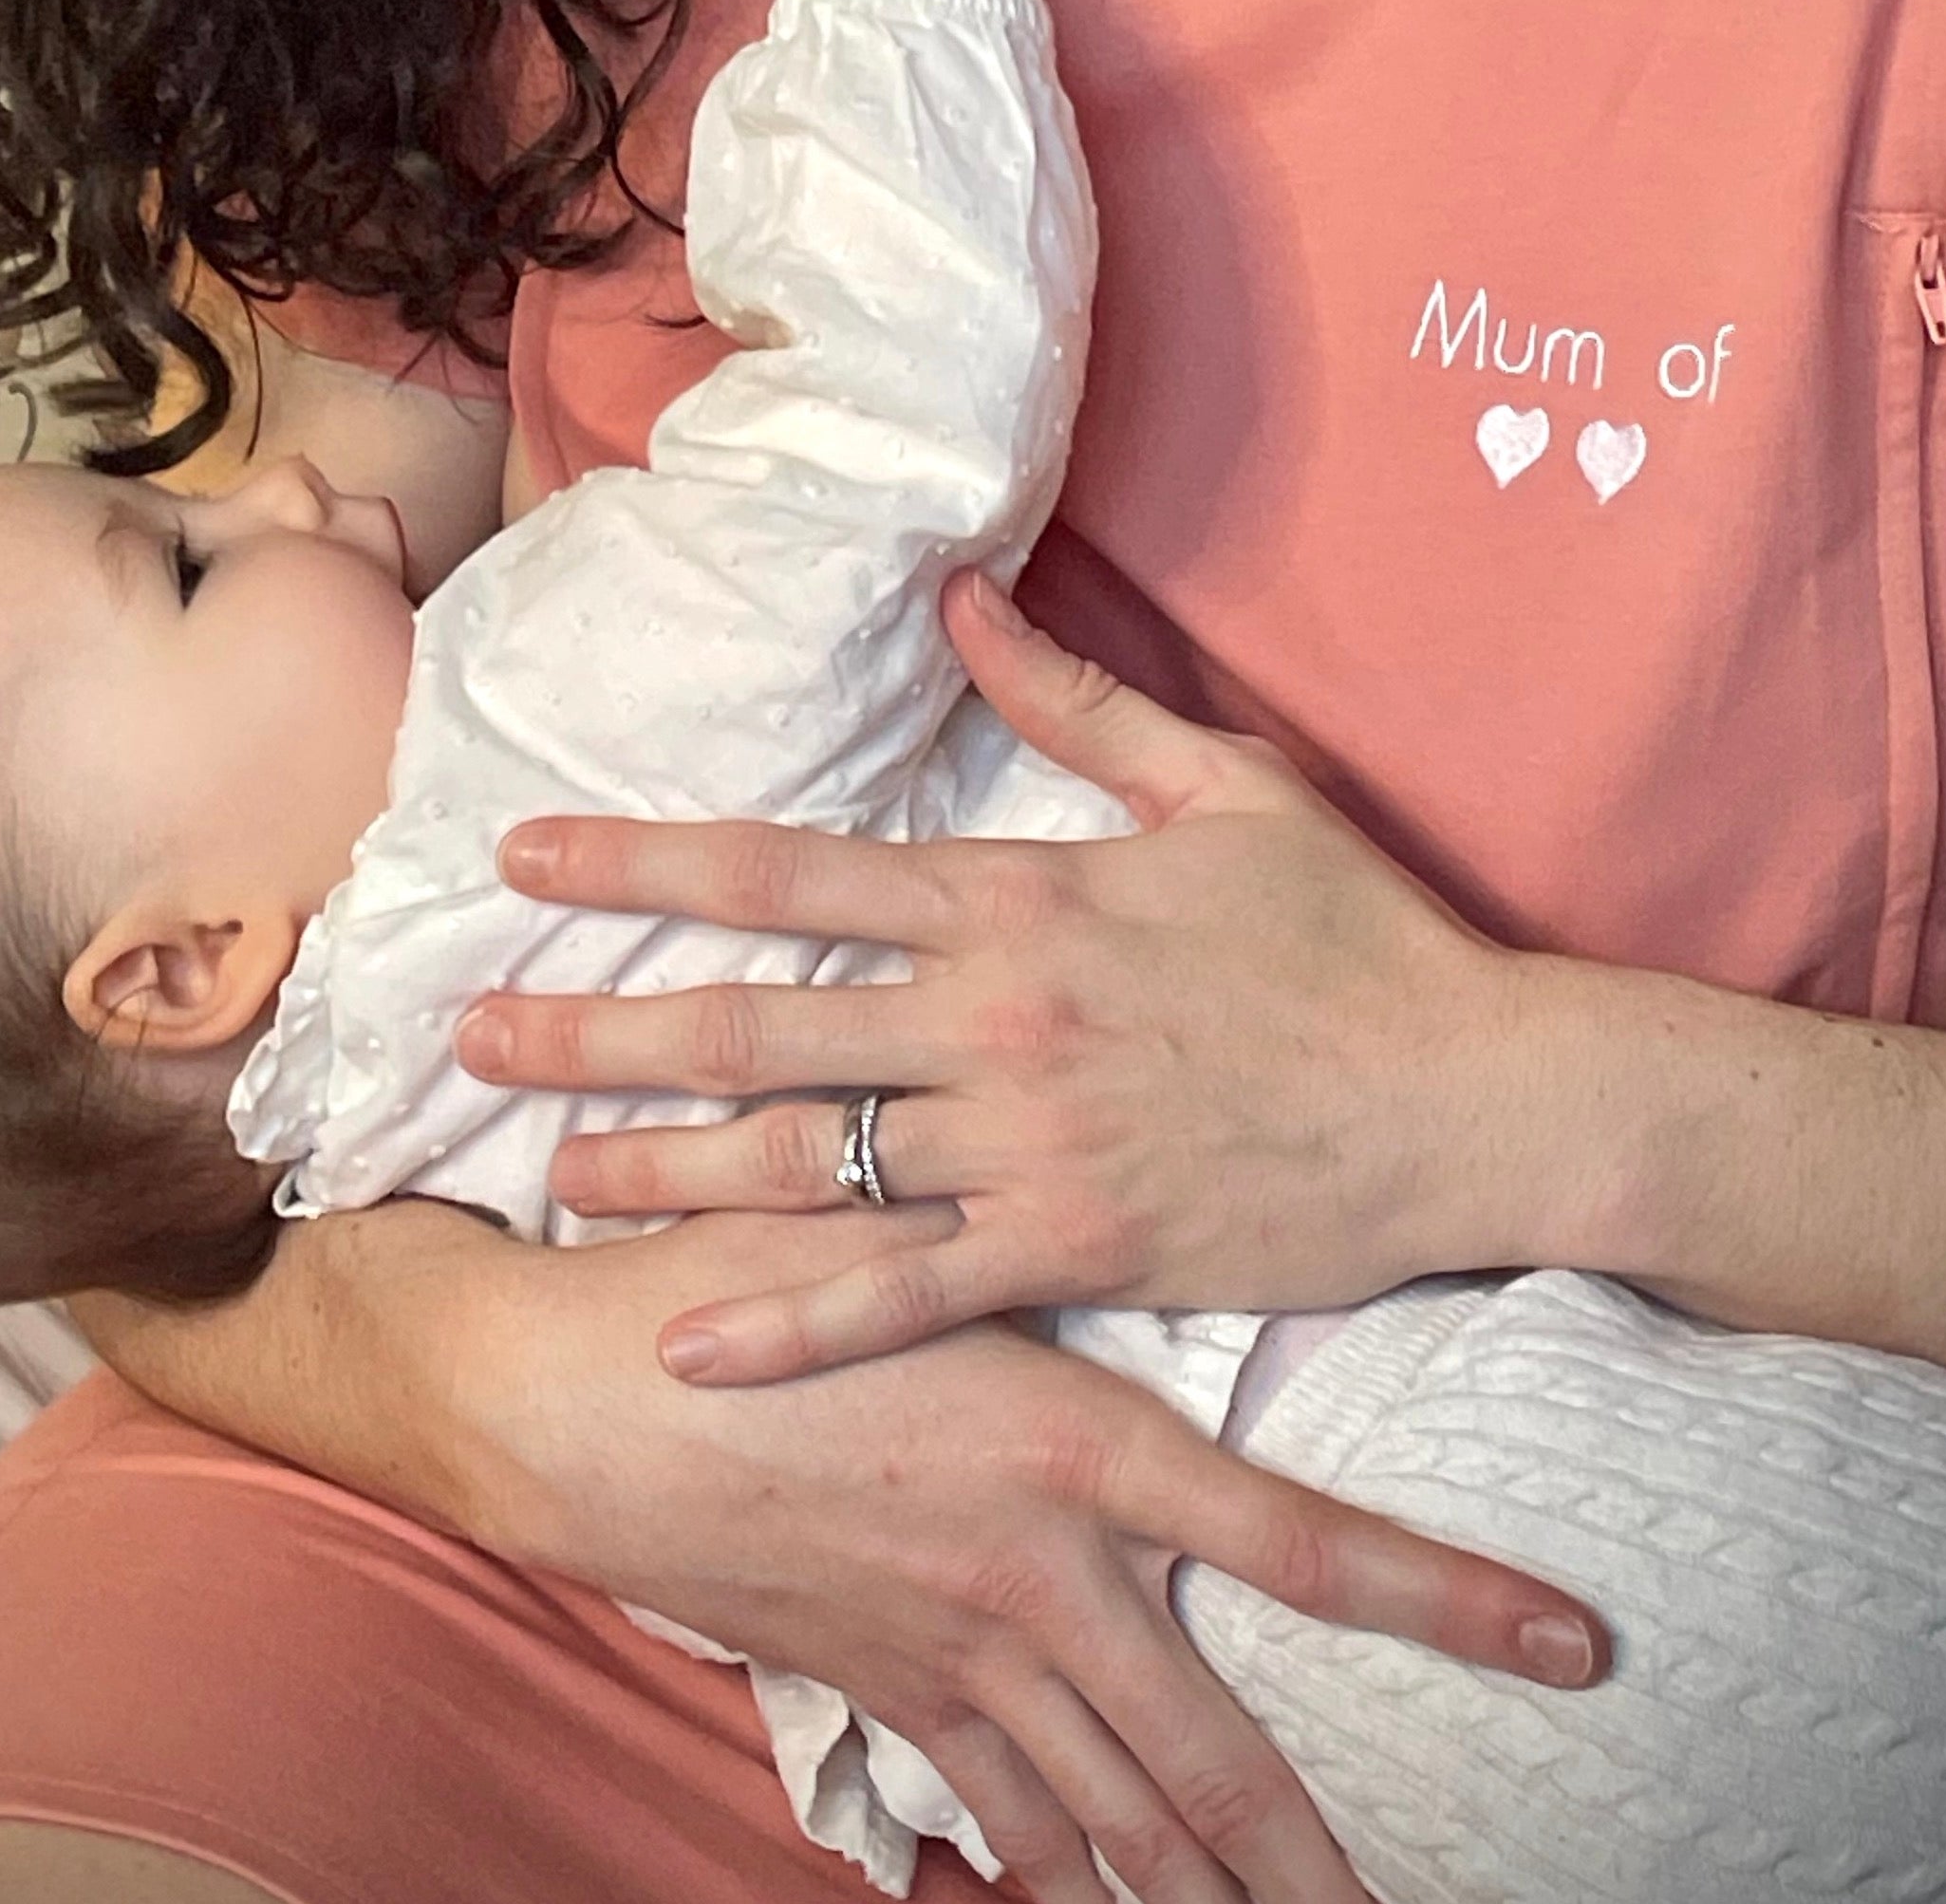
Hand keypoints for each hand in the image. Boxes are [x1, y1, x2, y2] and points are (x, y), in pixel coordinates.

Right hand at [454, 1205, 1604, 1903]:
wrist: (565, 1396)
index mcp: (1074, 1444)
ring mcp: (955, 1651)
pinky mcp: (878, 1685)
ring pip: (1107, 1809)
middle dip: (1310, 1858)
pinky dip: (1046, 1862)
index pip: (1299, 1540)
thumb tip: (1156, 1161)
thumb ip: (1031, 1211)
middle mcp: (1037, 1574)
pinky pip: (987, 1802)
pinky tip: (1081, 1897)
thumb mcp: (906, 1221)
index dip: (1443, 1598)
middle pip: (1210, 1750)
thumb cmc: (739, 1271)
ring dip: (1195, 1891)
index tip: (1570, 1645)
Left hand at [462, 575, 1552, 1383]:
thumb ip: (1074, 700)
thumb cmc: (1353, 935)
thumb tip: (961, 603)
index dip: (642, 857)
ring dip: (658, 1162)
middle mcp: (995, 1014)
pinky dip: (790, 1323)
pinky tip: (686, 1343)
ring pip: (803, 1155)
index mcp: (1018, 894)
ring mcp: (1028, 1140)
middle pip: (756, 1017)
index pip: (789, 868)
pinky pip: (904, 1293)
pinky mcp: (1076, 1250)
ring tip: (540, 1171)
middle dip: (599, 1023)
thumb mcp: (1222, 784)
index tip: (521, 855)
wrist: (1477, 1097)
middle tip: (468, 1036)